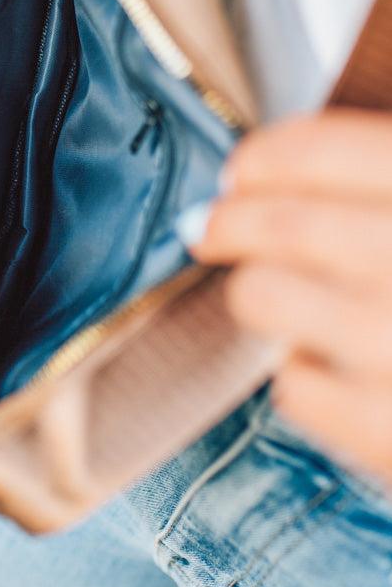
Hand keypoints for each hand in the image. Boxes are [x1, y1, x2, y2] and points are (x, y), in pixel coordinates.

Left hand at [181, 110, 391, 484]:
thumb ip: (383, 178)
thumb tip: (284, 166)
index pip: (327, 150)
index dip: (267, 155)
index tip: (242, 169)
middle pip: (282, 226)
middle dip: (229, 220)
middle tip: (212, 225)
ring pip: (267, 298)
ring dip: (256, 290)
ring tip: (274, 292)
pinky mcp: (391, 435)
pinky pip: (294, 385)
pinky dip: (300, 370)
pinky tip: (335, 363)